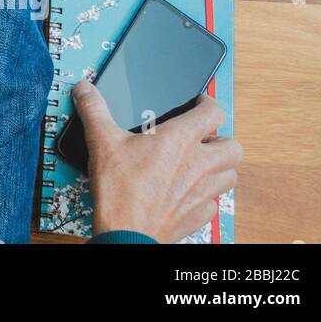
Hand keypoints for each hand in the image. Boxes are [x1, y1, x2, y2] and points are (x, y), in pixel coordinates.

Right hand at [73, 80, 241, 242]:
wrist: (126, 232)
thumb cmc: (119, 187)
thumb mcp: (101, 140)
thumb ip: (94, 110)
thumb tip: (86, 89)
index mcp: (179, 140)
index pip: (213, 113)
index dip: (209, 103)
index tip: (200, 103)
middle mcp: (198, 164)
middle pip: (234, 147)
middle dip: (222, 140)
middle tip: (205, 139)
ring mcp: (202, 192)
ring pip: (230, 176)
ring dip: (220, 168)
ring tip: (201, 164)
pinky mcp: (198, 215)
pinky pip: (214, 203)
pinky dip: (206, 196)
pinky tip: (188, 193)